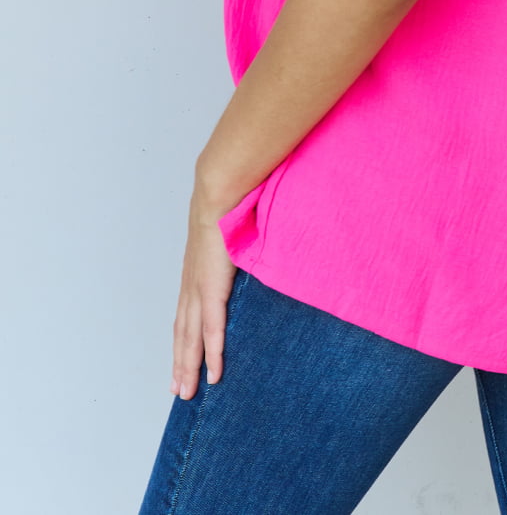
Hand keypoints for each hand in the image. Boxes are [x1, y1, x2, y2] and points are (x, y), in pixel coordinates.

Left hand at [171, 186, 237, 398]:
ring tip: (188, 392)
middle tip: (179, 390)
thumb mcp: (227, 236)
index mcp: (195, 275)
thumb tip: (245, 253)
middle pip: (183, 334)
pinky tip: (215, 374)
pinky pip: (212, 330)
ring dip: (190, 367)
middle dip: (180, 363)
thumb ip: (232, 251)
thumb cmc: (228, 208)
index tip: (180, 361)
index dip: (182, 341)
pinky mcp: (213, 290)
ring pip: (192, 339)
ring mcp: (200, 290)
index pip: (185, 316)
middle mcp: (192, 286)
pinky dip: (213, 354)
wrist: (220, 196)